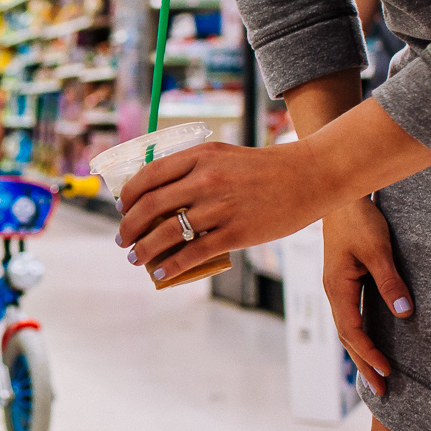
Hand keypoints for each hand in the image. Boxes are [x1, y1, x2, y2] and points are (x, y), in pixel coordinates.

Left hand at [116, 139, 336, 283]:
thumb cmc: (265, 169)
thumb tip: (161, 194)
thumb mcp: (224, 156)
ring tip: (135, 258)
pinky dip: (171, 266)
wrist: (309, 176)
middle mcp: (207, 179)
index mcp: (200, 156)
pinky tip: (161, 274)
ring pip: (168, 232)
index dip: (129, 196)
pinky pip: (194, 253)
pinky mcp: (236, 233)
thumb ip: (195, 169)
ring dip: (144, 249)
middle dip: (129, 226)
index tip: (121, 209)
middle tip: (122, 239)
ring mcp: (221, 207)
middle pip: (151, 206)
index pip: (149, 176)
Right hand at [321, 198, 412, 394]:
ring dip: (361, 353)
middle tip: (381, 391)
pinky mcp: (343, 282)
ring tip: (375, 376)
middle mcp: (333, 292)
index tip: (387, 372)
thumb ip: (390, 282)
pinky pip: (350, 317)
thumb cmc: (359, 219)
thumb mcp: (378, 250)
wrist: (339, 195)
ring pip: (347, 329)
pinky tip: (369, 343)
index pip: (352, 331)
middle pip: (347, 337)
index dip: (369, 354)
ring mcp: (337, 288)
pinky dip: (359, 336)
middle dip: (363, 364)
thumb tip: (405, 314)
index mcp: (337, 288)